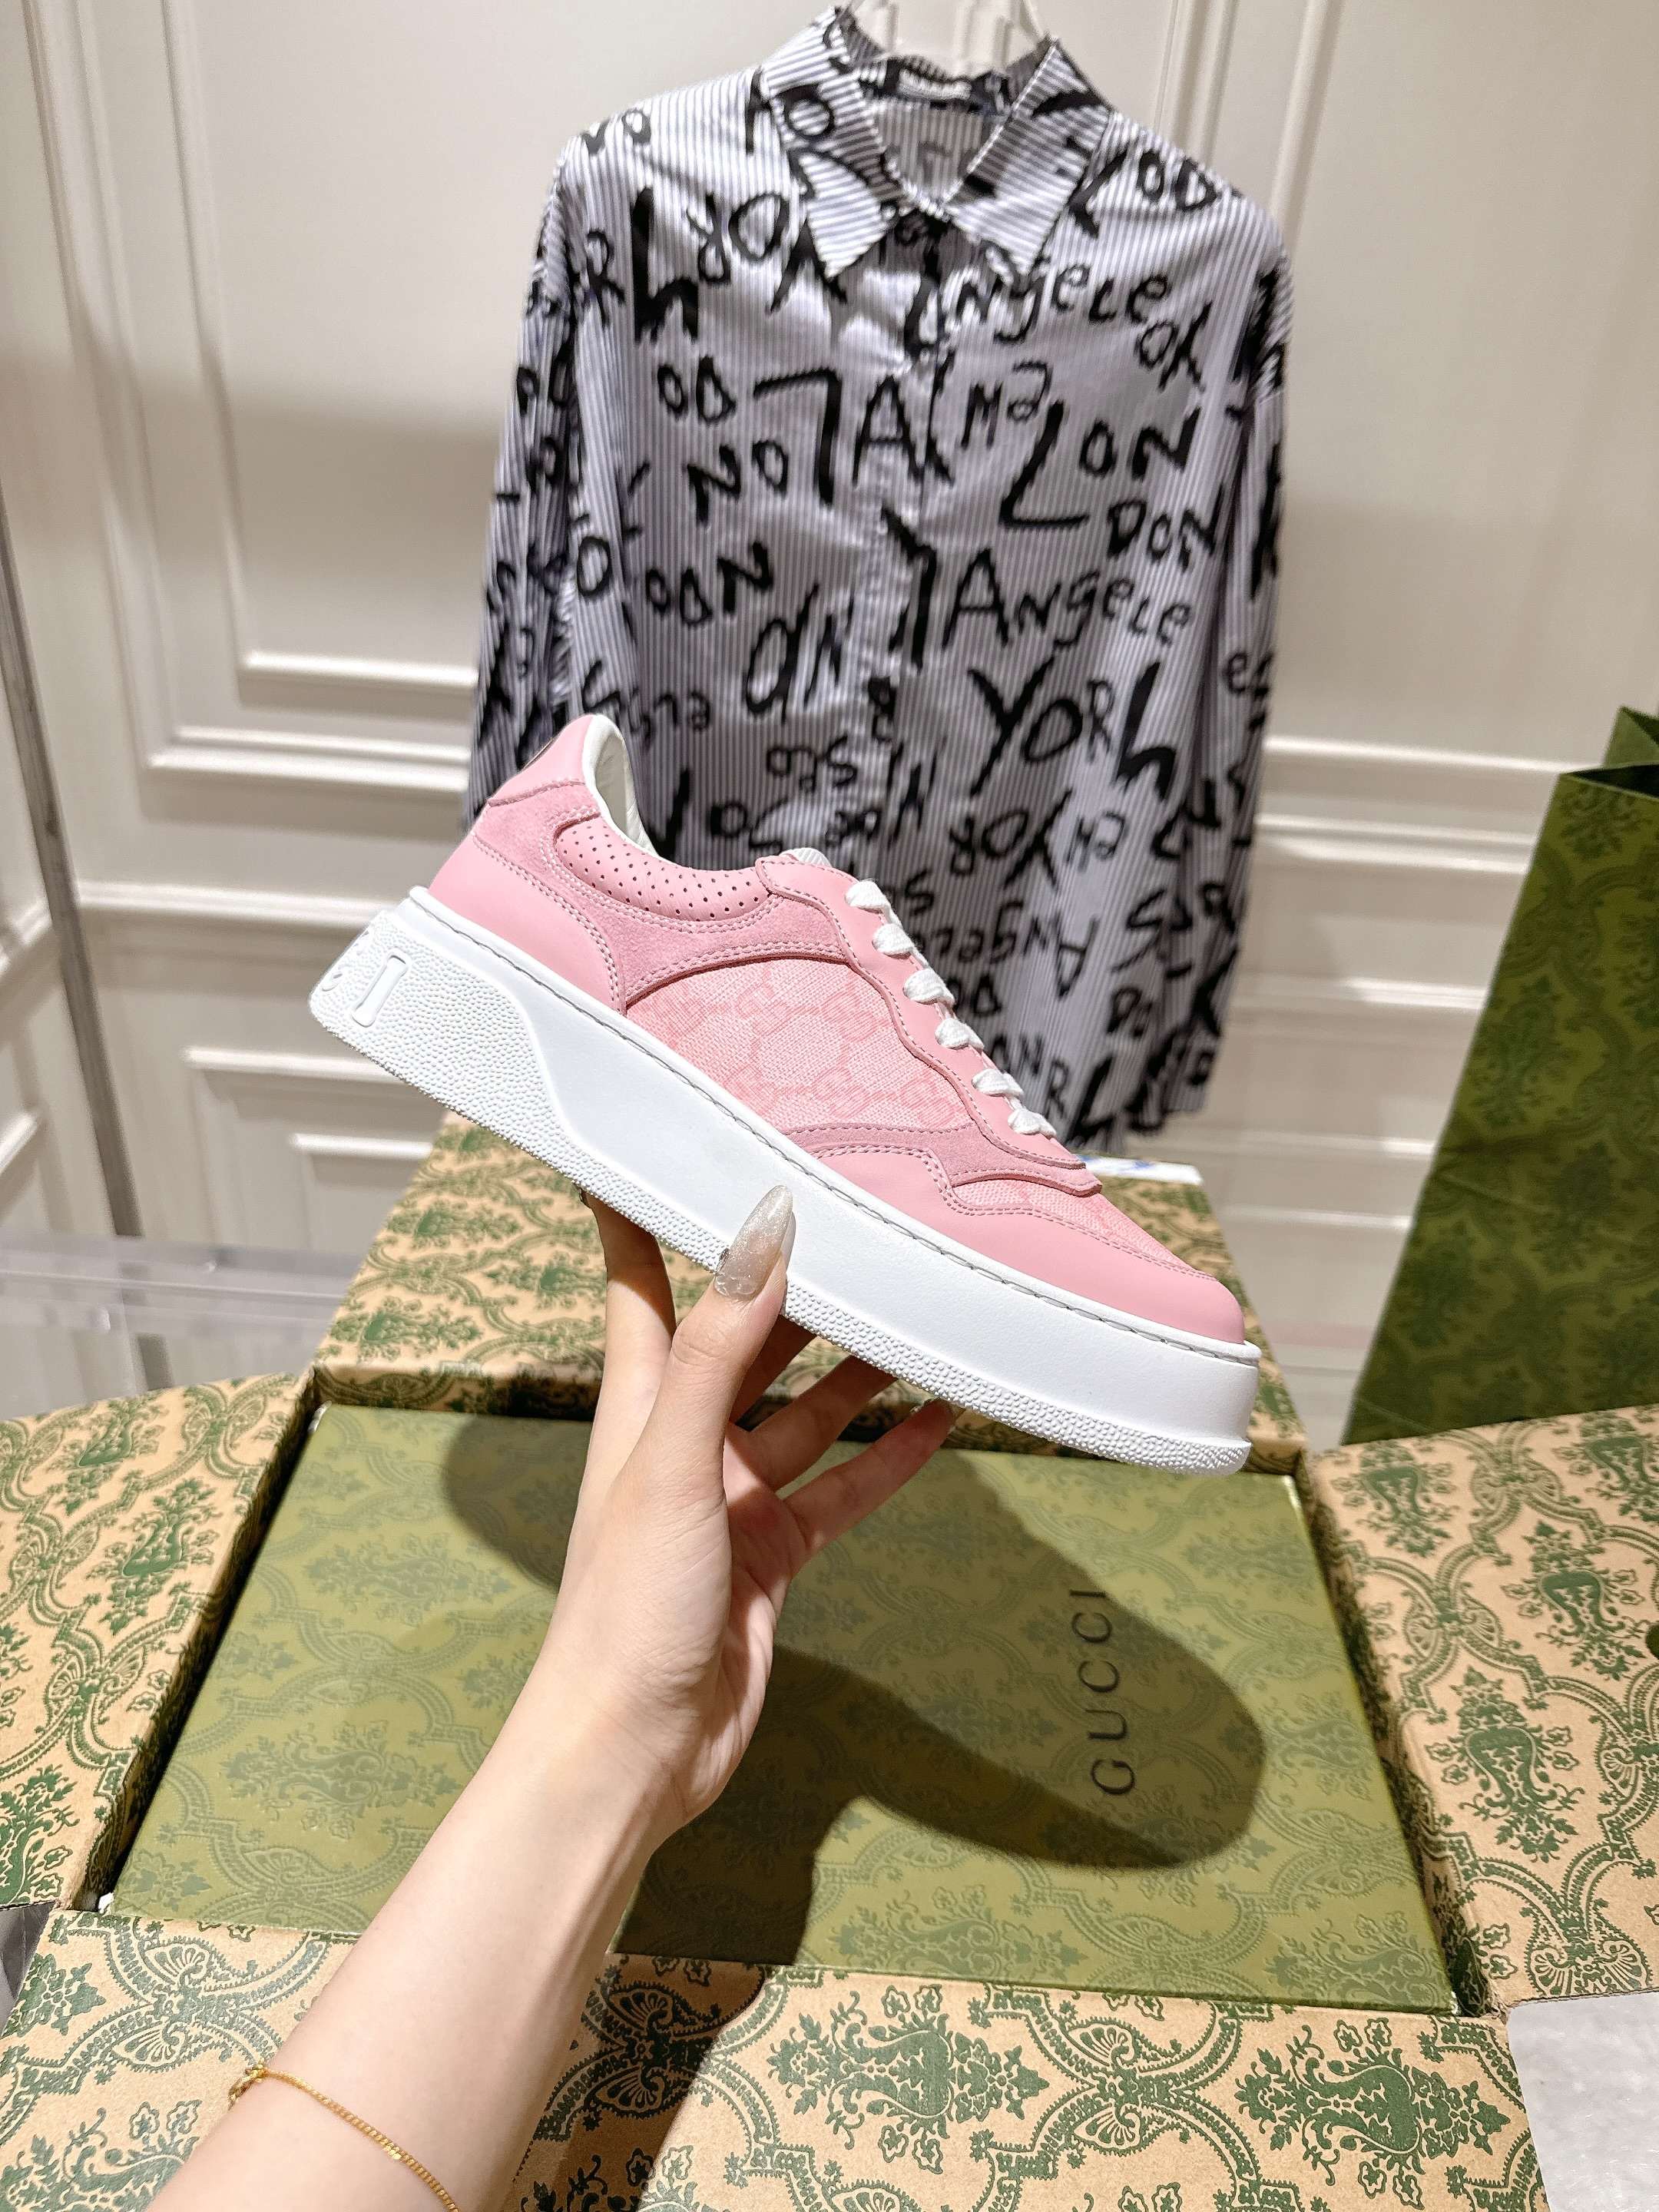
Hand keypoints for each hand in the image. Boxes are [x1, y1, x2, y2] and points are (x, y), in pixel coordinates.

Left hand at [522, 1186, 953, 1841]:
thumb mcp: (675, 1465)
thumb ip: (719, 1350)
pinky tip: (939, 1418)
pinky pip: (841, 1487)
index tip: (653, 1140)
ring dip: (858, 1365)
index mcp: (641, 1405)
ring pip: (806, 1408)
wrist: (636, 1752)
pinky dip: (886, 1455)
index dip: (641, 1211)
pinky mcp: (773, 1552)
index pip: (639, 1281)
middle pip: (746, 1335)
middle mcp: (685, 1437)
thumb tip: (762, 1230)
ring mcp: (732, 1496)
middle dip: (795, 1281)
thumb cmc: (627, 1607)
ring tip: (924, 1308)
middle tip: (858, 1216)